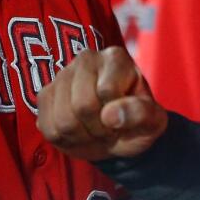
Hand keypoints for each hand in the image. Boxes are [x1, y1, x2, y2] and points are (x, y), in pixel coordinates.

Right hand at [37, 47, 168, 161]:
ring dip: (82, 136)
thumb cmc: (137, 123)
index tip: (124, 118)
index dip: (116, 116)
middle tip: (109, 128)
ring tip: (94, 130)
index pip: (107, 91)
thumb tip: (110, 115)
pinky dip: (65, 140)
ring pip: (63, 119)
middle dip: (98, 129)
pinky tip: (78, 132)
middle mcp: (86, 59)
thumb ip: (141, 114)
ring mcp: (62, 76)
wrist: (117, 134)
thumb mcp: (153, 122)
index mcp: (116, 59)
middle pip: (82, 105)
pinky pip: (47, 128)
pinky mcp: (45, 95)